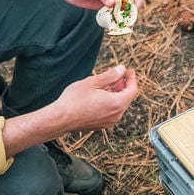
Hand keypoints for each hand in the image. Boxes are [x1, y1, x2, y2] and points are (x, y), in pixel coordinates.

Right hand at [1, 65, 139, 156]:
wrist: (60, 119)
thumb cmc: (74, 100)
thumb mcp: (93, 82)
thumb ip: (110, 75)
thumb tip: (122, 69)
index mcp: (117, 104)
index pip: (132, 90)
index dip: (132, 79)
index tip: (129, 70)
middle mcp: (116, 115)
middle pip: (126, 98)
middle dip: (122, 85)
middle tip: (115, 75)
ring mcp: (109, 122)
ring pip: (118, 105)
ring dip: (115, 93)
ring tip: (104, 84)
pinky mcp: (102, 125)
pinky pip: (111, 111)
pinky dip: (109, 102)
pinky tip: (99, 95)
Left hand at [25, 0, 143, 12]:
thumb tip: (114, 3)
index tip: (122, 1)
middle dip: (128, 5)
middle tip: (122, 13)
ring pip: (128, 4)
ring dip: (126, 13)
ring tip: (123, 20)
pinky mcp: (111, 4)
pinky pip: (119, 12)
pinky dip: (119, 18)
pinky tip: (116, 23)